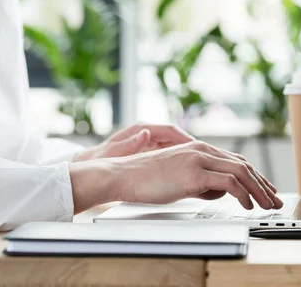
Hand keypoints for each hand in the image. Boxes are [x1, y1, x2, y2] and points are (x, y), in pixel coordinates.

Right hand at [68, 140, 282, 213]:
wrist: (124, 174)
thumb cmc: (147, 178)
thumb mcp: (180, 178)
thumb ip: (201, 181)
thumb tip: (219, 192)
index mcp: (198, 149)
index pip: (236, 161)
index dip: (255, 176)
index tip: (266, 189)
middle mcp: (202, 150)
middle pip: (243, 165)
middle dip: (263, 184)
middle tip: (275, 199)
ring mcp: (199, 159)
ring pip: (241, 172)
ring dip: (259, 190)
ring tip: (267, 204)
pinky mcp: (194, 172)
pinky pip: (229, 183)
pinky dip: (243, 194)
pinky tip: (247, 205)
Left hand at [75, 123, 194, 161]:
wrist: (94, 167)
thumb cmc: (102, 160)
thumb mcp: (114, 153)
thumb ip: (129, 145)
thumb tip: (145, 135)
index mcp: (142, 130)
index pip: (171, 131)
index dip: (187, 139)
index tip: (199, 149)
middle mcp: (148, 133)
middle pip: (177, 138)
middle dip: (192, 147)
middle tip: (206, 158)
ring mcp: (150, 142)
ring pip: (176, 146)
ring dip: (188, 154)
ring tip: (202, 165)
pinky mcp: (150, 151)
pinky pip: (171, 153)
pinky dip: (180, 159)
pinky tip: (188, 170)